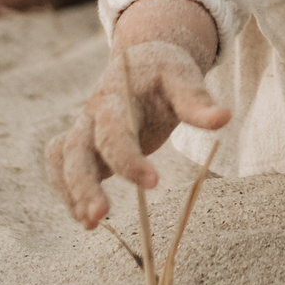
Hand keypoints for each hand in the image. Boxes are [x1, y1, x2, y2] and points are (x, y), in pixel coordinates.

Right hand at [44, 0, 228, 229]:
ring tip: (90, 225)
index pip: (114, 128)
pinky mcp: (83, 145)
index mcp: (115, 94)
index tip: (154, 183)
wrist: (141, 59)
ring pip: (63, 160)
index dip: (129, 158)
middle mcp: (92, 113)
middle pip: (76, 149)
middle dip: (84, 183)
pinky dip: (67, 192)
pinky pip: (60, 166)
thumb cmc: (164, 70)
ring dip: (72, 193)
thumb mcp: (182, 76)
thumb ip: (197, 99)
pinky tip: (86, 220)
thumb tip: (224, 118)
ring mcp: (83, 129)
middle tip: (101, 215)